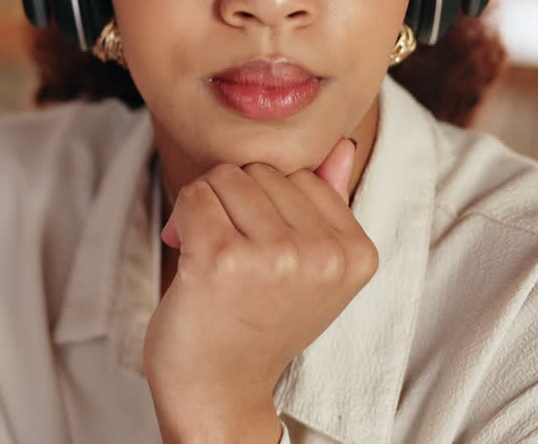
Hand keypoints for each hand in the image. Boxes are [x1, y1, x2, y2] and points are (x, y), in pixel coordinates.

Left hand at [144, 138, 377, 442]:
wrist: (217, 392)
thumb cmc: (256, 325)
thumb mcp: (310, 269)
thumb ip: (329, 204)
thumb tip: (341, 146)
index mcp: (356, 252)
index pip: (300, 172)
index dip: (265, 202)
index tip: (260, 250)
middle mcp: (323, 254)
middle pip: (261, 170)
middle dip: (233, 202)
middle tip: (231, 257)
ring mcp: (275, 256)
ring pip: (226, 177)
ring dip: (206, 209)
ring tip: (212, 258)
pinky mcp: (222, 259)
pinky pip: (193, 196)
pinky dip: (181, 220)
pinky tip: (188, 258)